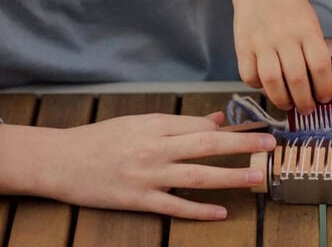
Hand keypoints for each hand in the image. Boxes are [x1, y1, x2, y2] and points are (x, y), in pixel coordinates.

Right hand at [0, 112, 275, 220]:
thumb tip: (215, 119)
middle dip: (241, 145)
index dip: (232, 129)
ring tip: (256, 177)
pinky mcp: (138, 200)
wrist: (60, 161)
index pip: (201, 126)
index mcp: (155, 126)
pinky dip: (198, 210)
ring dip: (229, 176)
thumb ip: (177, 122)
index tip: (259, 129)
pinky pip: (174, 206)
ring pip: (197, 176)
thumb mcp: (138, 122)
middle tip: (271, 145)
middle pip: (206, 145)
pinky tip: (220, 212)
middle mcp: (154, 148)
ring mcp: (147, 176)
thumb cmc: (100, 139)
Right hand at [233, 0, 331, 113]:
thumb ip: (313, 49)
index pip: (320, 66)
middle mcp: (284, 36)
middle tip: (308, 109)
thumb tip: (318, 85)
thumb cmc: (290, 8)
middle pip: (297, 78)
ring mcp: (261, 41)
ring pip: (272, 81)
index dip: (325, 88)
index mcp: (307, 30)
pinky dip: (258, 86)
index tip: (326, 98)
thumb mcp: (310, 22)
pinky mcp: (242, 45)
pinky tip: (266, 86)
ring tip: (288, 105)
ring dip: (282, 100)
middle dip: (305, 101)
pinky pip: (249, 75)